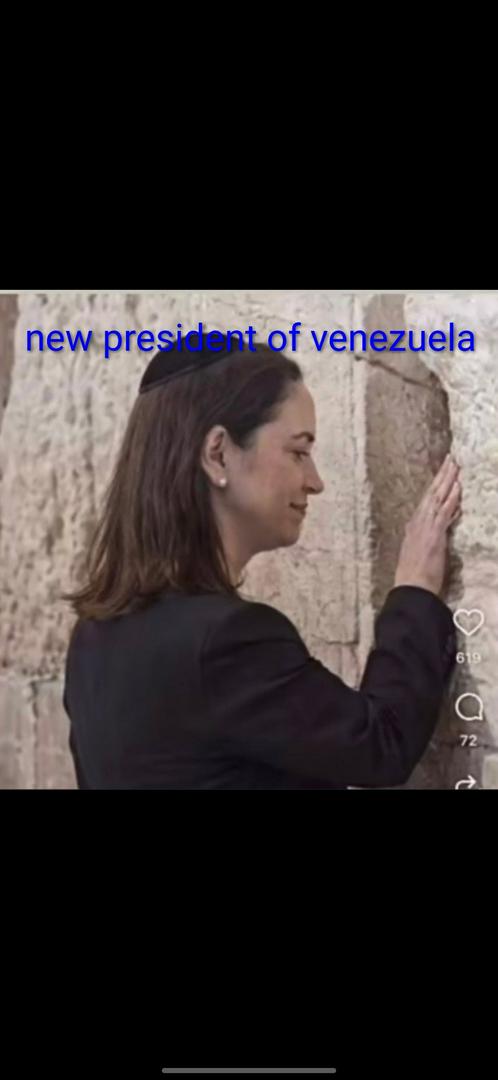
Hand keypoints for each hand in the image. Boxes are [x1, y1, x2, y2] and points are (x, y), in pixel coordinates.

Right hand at [393, 454, 461, 596]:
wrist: (411, 588)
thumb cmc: (414, 576)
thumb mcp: (418, 552)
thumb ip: (427, 538)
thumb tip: (438, 529)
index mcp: (413, 526)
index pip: (427, 501)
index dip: (436, 486)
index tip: (443, 474)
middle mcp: (418, 523)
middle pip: (432, 494)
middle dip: (442, 476)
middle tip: (451, 459)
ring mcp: (425, 527)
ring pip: (438, 498)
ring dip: (448, 481)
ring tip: (456, 466)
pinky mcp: (434, 533)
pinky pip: (444, 511)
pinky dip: (451, 499)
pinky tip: (457, 487)